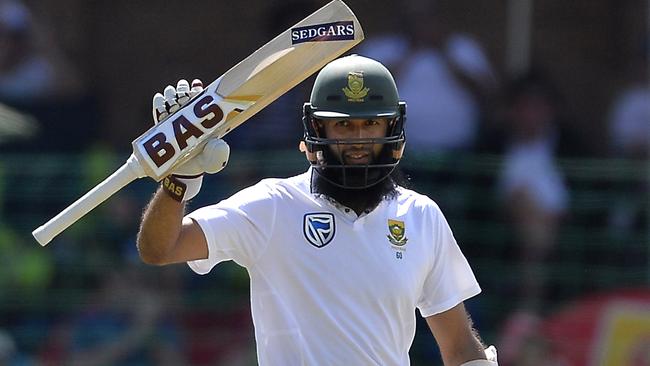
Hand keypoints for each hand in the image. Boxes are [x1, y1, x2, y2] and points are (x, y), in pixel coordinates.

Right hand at [152, 79, 229, 200]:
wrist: (181, 175)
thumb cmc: (200, 166)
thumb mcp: (213, 161)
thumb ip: (218, 154)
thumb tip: (220, 144)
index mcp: (204, 122)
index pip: (202, 101)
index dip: (199, 91)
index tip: (196, 87)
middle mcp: (190, 119)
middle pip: (186, 96)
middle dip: (184, 90)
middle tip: (183, 92)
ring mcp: (176, 121)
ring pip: (173, 100)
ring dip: (172, 94)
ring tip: (173, 97)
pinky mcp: (162, 126)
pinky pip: (160, 109)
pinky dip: (160, 103)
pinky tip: (162, 101)